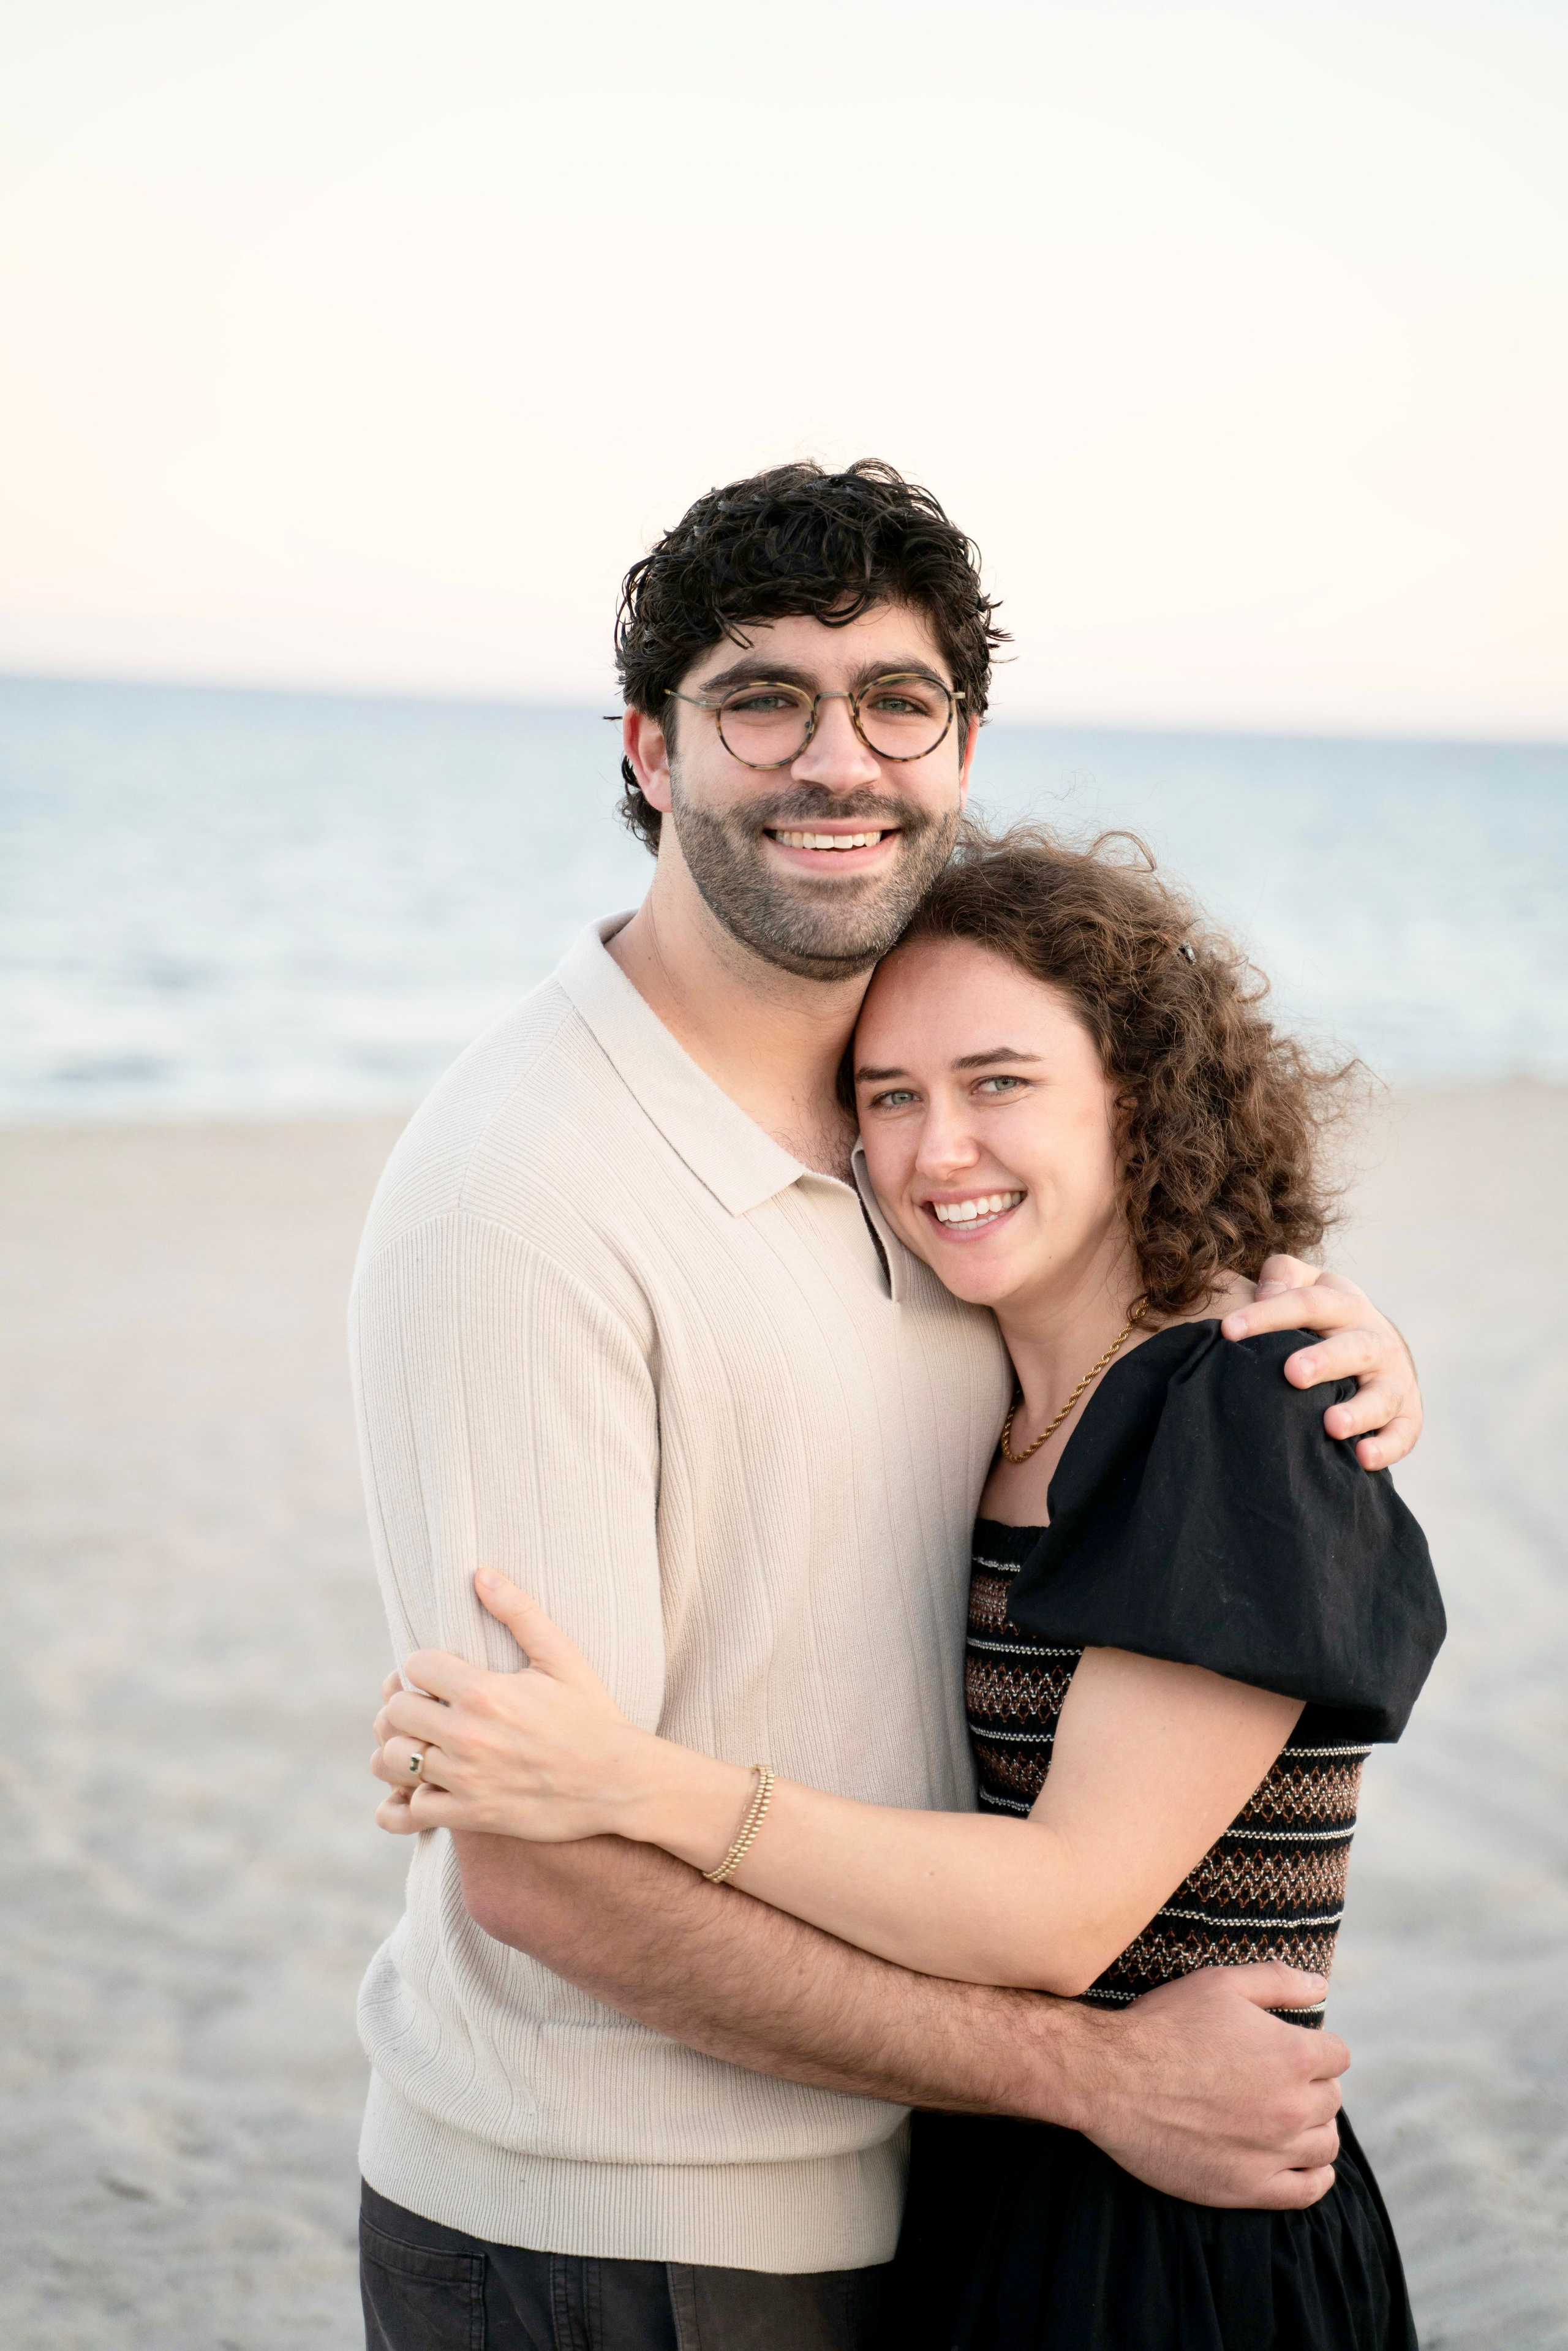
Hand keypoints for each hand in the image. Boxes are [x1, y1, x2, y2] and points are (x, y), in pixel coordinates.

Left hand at [368, 1573, 654, 1840]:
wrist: (618, 1782)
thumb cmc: (591, 1715)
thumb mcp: (562, 1657)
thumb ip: (519, 1612)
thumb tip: (480, 1574)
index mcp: (484, 1692)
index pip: (414, 1666)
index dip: (423, 1666)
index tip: (439, 1675)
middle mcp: (467, 1736)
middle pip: (396, 1711)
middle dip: (407, 1704)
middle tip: (428, 1708)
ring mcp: (466, 1779)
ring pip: (393, 1760)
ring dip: (400, 1750)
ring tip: (422, 1745)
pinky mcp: (470, 1815)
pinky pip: (410, 1811)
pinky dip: (408, 1802)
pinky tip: (425, 1788)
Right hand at [1065, 1962, 1346, 2208]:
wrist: (1112, 2079)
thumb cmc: (1165, 2025)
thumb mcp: (1220, 1984)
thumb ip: (1278, 1981)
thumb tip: (1322, 1985)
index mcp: (1293, 2055)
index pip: (1338, 2055)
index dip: (1315, 2047)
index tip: (1290, 2047)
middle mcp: (1293, 2107)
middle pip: (1332, 2098)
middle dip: (1312, 2084)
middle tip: (1276, 2078)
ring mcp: (1273, 2152)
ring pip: (1326, 2144)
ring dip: (1314, 2127)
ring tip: (1288, 2116)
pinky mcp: (1250, 2187)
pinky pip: (1308, 2191)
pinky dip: (1315, 2176)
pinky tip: (1303, 2161)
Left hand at [1220, 1257, 1420, 1469]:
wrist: (1379, 1347)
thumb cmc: (1325, 1318)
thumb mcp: (1308, 1285)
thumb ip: (1284, 1275)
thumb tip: (1266, 1292)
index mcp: (1345, 1305)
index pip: (1307, 1303)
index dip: (1268, 1314)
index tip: (1228, 1330)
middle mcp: (1375, 1339)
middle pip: (1353, 1347)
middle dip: (1325, 1360)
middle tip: (1293, 1374)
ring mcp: (1394, 1379)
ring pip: (1382, 1395)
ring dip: (1359, 1411)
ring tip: (1332, 1425)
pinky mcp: (1407, 1414)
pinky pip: (1404, 1433)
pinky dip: (1387, 1447)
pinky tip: (1363, 1459)